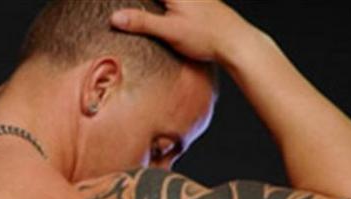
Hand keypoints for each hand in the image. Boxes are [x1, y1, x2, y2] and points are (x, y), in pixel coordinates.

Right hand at [110, 0, 251, 62]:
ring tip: (133, 20)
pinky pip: (173, 3)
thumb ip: (142, 22)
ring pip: (164, 1)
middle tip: (122, 19)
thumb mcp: (170, 31)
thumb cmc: (206, 36)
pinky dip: (162, 7)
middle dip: (140, 6)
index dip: (127, 4)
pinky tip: (158, 15)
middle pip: (153, 0)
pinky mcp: (198, 2)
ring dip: (151, 9)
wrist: (237, 42)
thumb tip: (115, 18)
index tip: (114, 10)